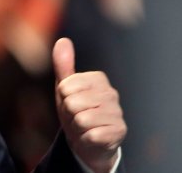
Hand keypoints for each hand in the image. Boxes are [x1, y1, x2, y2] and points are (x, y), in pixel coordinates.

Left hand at [53, 38, 125, 172]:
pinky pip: (90, 134)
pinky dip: (85, 139)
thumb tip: (62, 40)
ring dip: (77, 127)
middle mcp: (111, 94)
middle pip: (72, 103)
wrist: (87, 141)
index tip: (71, 101)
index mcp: (98, 79)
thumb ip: (64, 65)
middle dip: (69, 113)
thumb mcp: (65, 88)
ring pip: (81, 119)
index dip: (63, 98)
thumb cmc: (76, 111)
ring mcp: (117, 113)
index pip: (66, 86)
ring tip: (84, 126)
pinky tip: (91, 137)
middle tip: (76, 116)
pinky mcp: (119, 132)